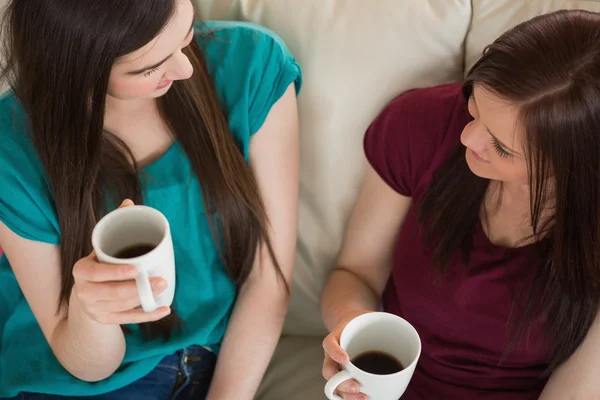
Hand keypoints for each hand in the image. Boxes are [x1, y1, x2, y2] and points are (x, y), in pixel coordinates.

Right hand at [71, 199, 170, 324]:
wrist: (86, 294)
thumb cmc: (99, 264)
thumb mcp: (101, 247)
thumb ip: (113, 225)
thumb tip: (129, 203)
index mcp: (81, 270)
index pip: (96, 273)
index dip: (115, 273)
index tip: (137, 270)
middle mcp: (83, 292)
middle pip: (113, 293)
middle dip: (138, 288)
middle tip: (160, 280)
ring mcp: (94, 308)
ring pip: (122, 306)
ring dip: (145, 299)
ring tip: (163, 286)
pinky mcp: (106, 319)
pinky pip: (129, 320)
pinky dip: (148, 315)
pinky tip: (164, 309)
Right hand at [322, 310, 372, 399]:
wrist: (351, 324)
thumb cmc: (360, 322)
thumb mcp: (367, 315)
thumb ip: (380, 321)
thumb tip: (404, 328)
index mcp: (336, 338)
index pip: (329, 344)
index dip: (335, 352)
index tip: (346, 359)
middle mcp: (332, 355)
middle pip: (329, 372)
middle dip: (342, 383)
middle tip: (357, 387)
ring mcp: (337, 368)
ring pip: (334, 386)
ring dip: (347, 395)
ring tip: (364, 397)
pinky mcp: (345, 377)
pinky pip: (344, 391)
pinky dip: (353, 397)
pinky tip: (367, 397)